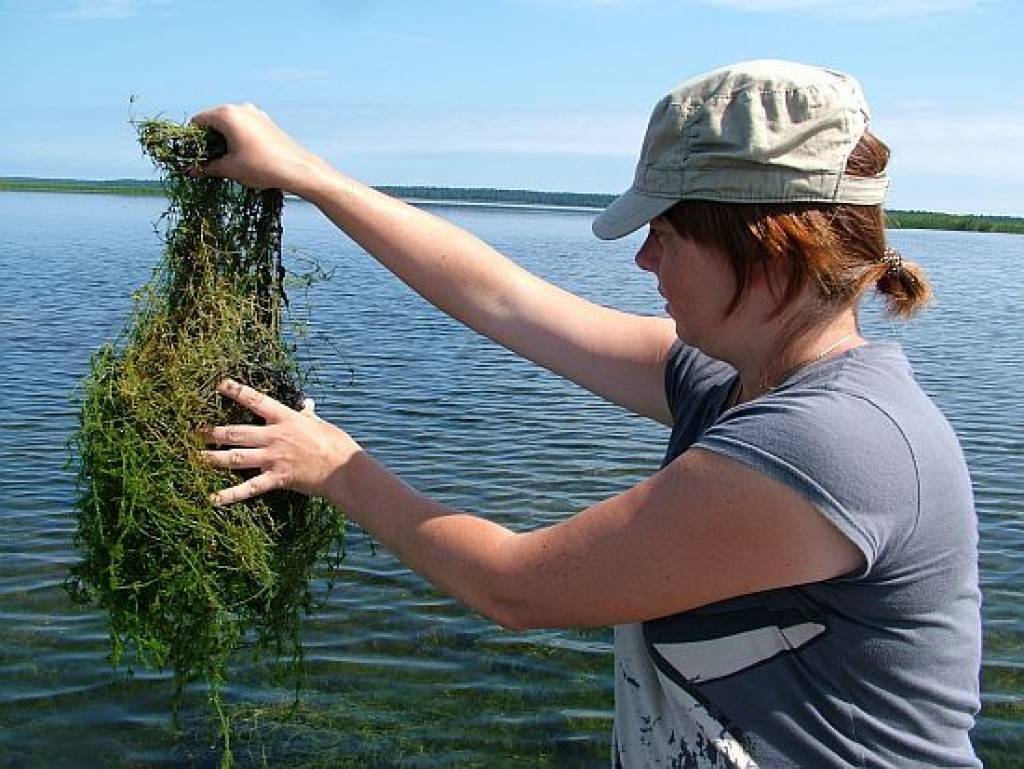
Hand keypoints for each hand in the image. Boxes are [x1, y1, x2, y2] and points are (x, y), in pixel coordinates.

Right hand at [189, 103, 328, 194]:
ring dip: (224, 139)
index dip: (193, 140)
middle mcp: (241, 108)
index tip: (194, 156)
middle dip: (209, 140)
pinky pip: (244, 126)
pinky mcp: (267, 122)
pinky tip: (243, 156)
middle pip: (213, 121)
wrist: (298, 170)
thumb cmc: (261, 168)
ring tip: (227, 161)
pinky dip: (238, 138)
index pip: (198, 121)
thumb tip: (191, 170)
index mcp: (227, 114)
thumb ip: (207, 167)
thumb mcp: (230, 168)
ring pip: (230, 124)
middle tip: (208, 161)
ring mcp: (256, 113)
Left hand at [201, 379, 359, 505]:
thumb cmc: (335, 443)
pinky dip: (229, 495)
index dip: (237, 391)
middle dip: (212, 433)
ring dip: (212, 458)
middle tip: (193, 432)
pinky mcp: (277, 478)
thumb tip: (308, 404)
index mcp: (286, 419)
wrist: (344, 469)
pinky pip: (249, 488)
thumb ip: (309, 414)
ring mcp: (274, 458)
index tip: (219, 384)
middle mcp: (275, 437)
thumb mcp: (320, 424)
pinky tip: (212, 498)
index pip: (256, 400)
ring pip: (236, 457)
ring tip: (193, 458)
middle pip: (236, 432)